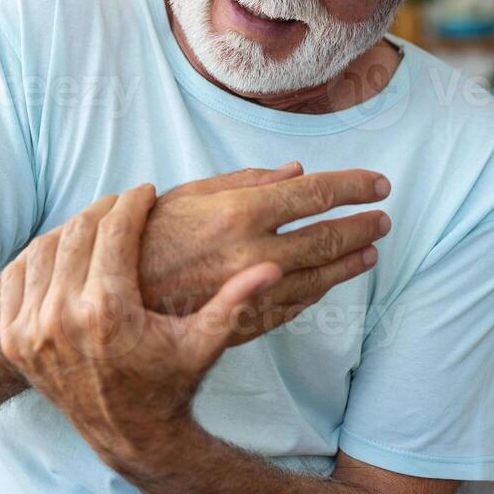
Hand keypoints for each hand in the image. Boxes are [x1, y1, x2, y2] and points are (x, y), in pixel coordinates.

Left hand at [0, 185, 285, 461]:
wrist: (127, 434)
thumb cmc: (170, 383)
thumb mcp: (203, 343)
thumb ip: (235, 302)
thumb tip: (272, 267)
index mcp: (107, 310)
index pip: (113, 230)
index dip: (132, 203)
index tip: (146, 190)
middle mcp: (62, 316)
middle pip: (79, 232)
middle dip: (104, 210)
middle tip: (124, 202)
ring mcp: (31, 329)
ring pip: (46, 248)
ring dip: (72, 228)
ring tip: (98, 222)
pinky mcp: (14, 339)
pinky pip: (19, 274)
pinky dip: (40, 255)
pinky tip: (66, 249)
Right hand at [140, 164, 390, 343]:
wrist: (110, 297)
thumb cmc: (142, 236)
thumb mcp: (187, 195)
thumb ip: (245, 181)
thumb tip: (297, 172)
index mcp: (240, 212)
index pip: (315, 194)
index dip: (353, 187)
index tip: (378, 184)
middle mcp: (253, 253)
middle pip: (327, 237)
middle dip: (362, 225)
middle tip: (383, 218)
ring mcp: (252, 292)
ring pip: (319, 277)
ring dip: (350, 262)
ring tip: (370, 251)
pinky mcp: (244, 321)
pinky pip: (295, 305)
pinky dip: (318, 291)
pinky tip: (329, 281)